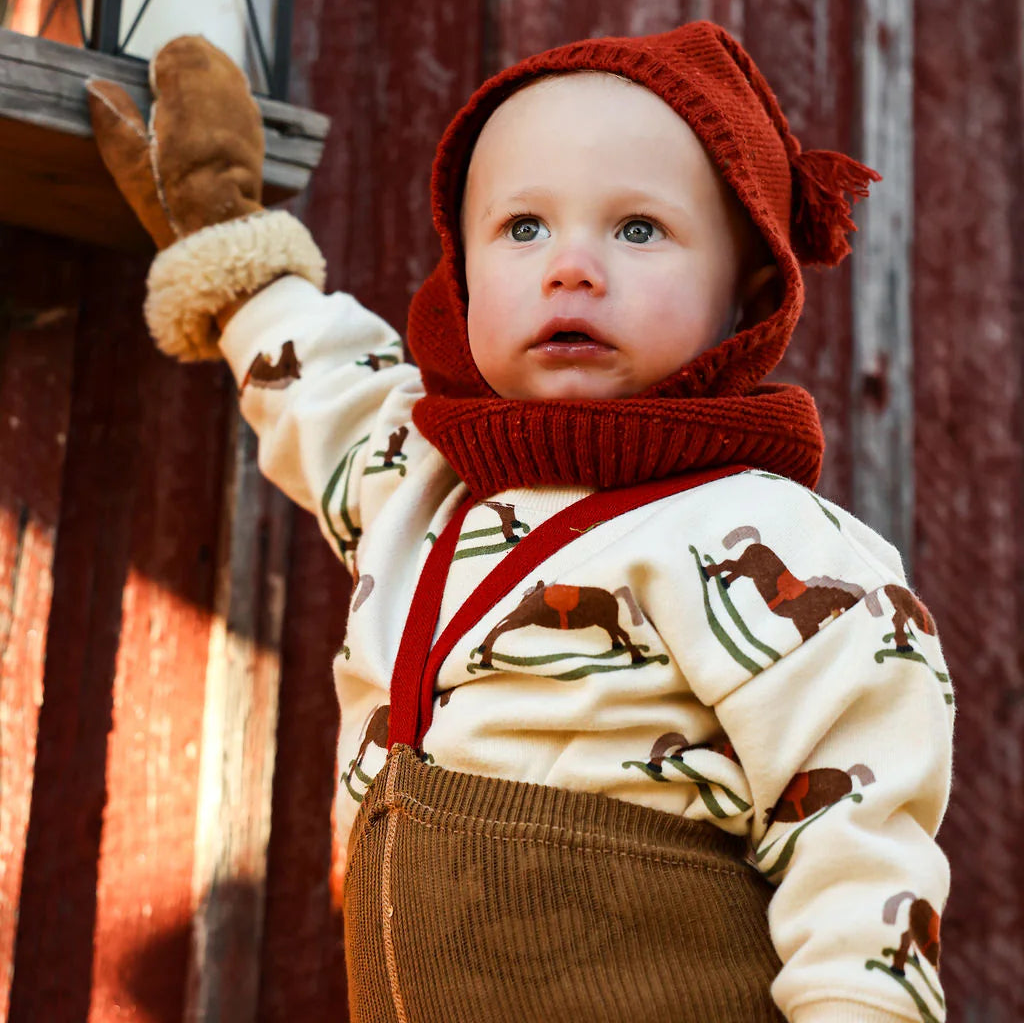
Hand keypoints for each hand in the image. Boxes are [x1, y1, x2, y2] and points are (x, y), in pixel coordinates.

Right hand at [86, 35, 263, 249]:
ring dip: (208, 86)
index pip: (181, 54)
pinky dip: (225, 105)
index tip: (153, 80)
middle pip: (209, 62)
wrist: (222, 231)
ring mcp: (246, 117)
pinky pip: (242, 103)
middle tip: (169, 92)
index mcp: (189, 98)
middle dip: (188, 73)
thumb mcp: (130, 165)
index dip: (165, 63)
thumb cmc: (173, 201)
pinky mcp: (257, 137)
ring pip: (228, 79)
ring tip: (188, 107)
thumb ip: (114, 120)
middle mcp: (224, 100)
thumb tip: (98, 86)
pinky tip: (210, 124)